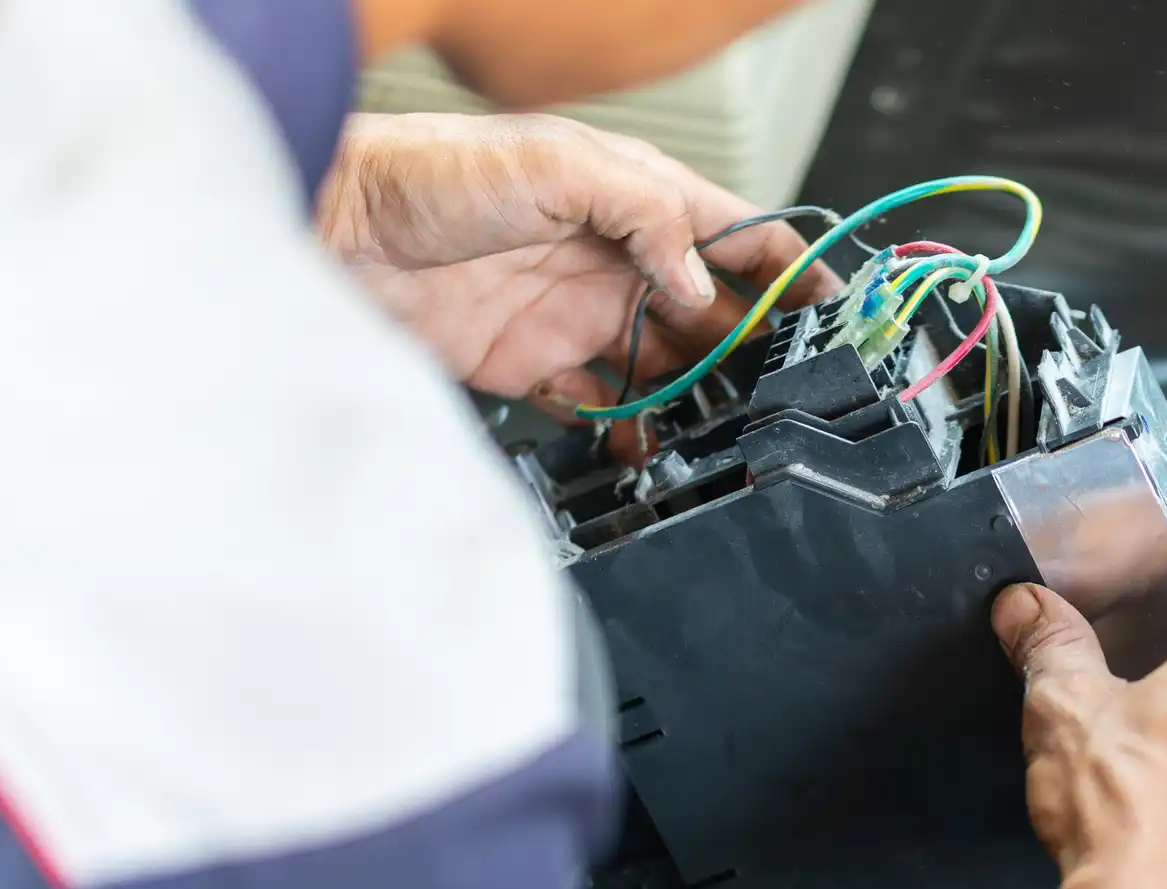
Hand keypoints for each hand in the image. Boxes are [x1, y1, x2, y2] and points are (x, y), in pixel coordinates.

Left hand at [318, 112, 839, 409]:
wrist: (334, 233)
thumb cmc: (430, 173)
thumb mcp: (557, 167)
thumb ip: (646, 218)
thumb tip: (704, 286)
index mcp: (637, 200)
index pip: (738, 235)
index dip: (791, 270)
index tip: (831, 310)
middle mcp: (618, 261)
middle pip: (715, 314)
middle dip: (752, 351)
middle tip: (782, 391)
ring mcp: (580, 316)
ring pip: (668, 368)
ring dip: (698, 399)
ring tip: (722, 430)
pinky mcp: (537, 366)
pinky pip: (604, 408)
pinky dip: (628, 431)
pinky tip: (642, 444)